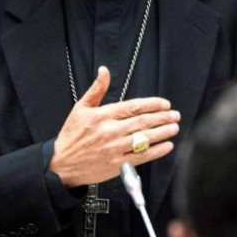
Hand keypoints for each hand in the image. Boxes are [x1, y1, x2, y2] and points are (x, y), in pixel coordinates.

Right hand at [48, 66, 179, 186]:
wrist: (62, 164)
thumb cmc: (72, 135)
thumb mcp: (80, 108)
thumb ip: (96, 89)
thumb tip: (104, 71)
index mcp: (102, 116)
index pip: (133, 107)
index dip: (152, 104)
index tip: (165, 104)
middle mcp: (110, 131)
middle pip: (142, 122)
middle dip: (162, 118)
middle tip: (175, 115)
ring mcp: (115, 149)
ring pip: (144, 139)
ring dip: (162, 133)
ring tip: (174, 128)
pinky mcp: (117, 165)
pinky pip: (141, 157)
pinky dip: (156, 151)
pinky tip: (167, 146)